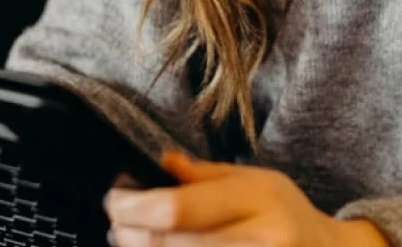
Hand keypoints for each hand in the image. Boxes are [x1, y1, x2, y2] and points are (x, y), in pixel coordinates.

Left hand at [104, 150, 392, 246]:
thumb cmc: (286, 217)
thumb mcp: (255, 181)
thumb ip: (204, 176)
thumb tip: (160, 163)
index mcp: (260, 202)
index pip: (177, 209)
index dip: (132, 205)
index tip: (115, 197)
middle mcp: (262, 242)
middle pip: (166, 245)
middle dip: (127, 232)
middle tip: (116, 221)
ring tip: (130, 238)